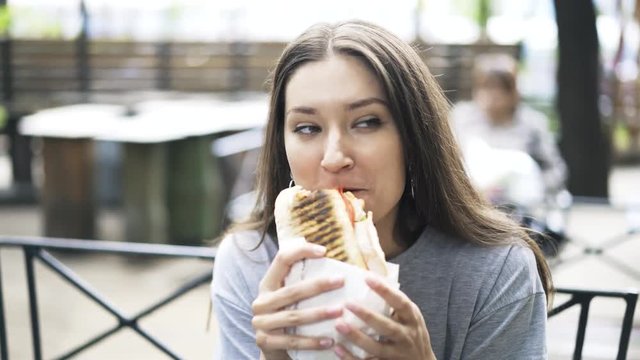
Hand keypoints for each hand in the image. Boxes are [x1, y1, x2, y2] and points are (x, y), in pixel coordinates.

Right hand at [251, 242, 345, 359]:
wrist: (273, 348)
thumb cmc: (288, 316)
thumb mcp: (289, 299)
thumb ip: (300, 283)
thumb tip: (333, 266)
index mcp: (267, 285)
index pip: (281, 260)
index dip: (301, 252)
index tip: (323, 251)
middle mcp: (261, 302)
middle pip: (291, 291)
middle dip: (318, 285)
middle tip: (340, 281)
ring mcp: (261, 323)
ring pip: (293, 317)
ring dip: (318, 314)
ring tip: (339, 311)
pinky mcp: (265, 342)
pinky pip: (292, 341)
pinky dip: (312, 342)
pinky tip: (330, 341)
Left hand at [333, 276, 435, 359]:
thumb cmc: (412, 333)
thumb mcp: (410, 316)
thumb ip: (395, 304)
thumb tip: (371, 278)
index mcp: (412, 319)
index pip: (400, 302)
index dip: (385, 290)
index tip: (367, 278)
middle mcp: (407, 336)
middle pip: (387, 327)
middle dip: (367, 316)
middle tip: (347, 304)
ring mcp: (397, 354)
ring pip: (377, 348)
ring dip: (357, 337)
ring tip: (339, 325)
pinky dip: (352, 358)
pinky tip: (338, 348)